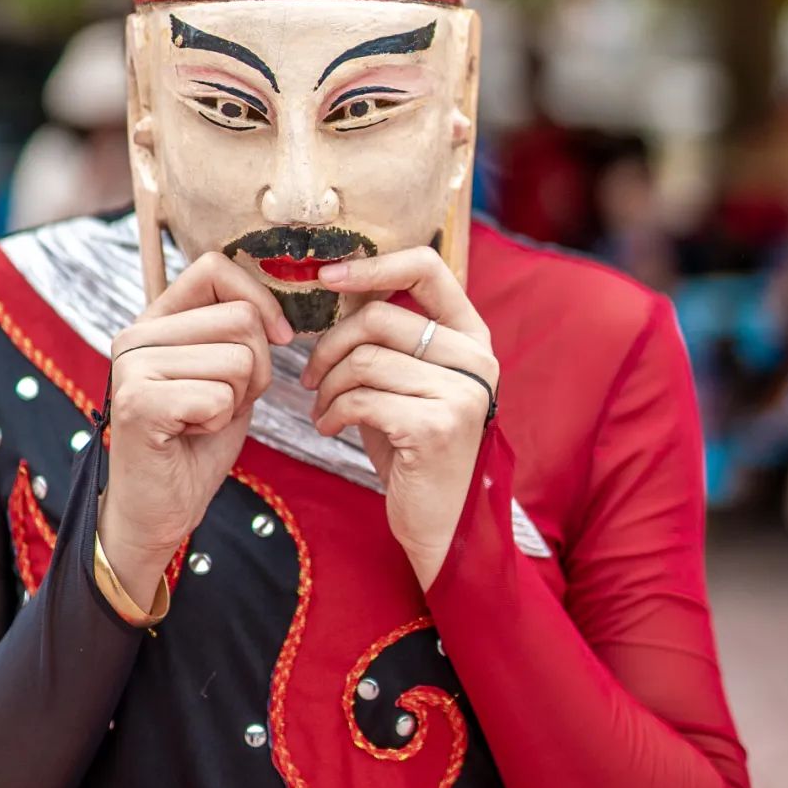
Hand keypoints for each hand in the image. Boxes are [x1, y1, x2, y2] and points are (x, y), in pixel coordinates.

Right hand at [101, 254, 291, 604]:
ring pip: (238, 359)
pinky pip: (218, 396)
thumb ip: (239, 336)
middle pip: (241, 319)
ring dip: (237, 400)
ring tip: (203, 420)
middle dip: (257, 369)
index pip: (215, 267)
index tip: (279, 338)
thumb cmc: (195, 446)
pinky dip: (219, 424)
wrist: (157, 512)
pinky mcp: (137, 402)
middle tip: (223, 403)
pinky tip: (189, 436)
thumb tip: (277, 308)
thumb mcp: (226, 378)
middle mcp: (135, 334)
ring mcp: (131, 366)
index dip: (259, 299)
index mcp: (156, 319)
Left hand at [301, 246, 497, 590]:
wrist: (440, 522)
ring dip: (328, 386)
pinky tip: (331, 427)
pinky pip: (361, 398)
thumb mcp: (404, 381)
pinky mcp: (438, 426)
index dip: (372, 265)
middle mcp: (477, 358)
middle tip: (311, 377)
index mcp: (471, 336)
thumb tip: (339, 281)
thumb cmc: (412, 446)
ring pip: (364, 358)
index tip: (327, 276)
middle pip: (380, 317)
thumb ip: (386, 335)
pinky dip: (332, 413)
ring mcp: (462, 392)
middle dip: (329, 345)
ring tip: (323, 409)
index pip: (426, 268)